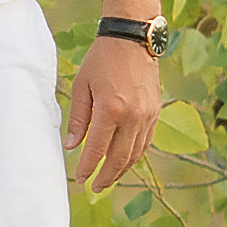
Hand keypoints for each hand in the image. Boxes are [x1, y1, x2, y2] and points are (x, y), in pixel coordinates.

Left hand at [65, 38, 161, 190]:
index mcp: (110, 110)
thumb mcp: (82, 86)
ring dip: (121, 170)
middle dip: (106, 176)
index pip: (97, 150)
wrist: (132, 39)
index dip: (88, 168)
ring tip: (108, 179)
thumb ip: (78, 119)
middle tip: (94, 186)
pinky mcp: (155, 112)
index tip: (80, 179)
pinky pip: (146, 142)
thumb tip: (72, 146)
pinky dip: (134, 155)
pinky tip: (124, 161)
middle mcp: (132, 116)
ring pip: (135, 154)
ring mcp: (147, 115)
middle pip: (119, 158)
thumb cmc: (101, 59)